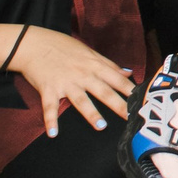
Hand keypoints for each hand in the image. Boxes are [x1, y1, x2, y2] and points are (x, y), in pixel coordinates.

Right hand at [9, 26, 133, 136]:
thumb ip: (109, 65)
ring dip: (91, 113)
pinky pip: (50, 107)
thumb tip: (128, 73)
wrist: (34, 44)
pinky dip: (51, 121)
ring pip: (81, 100)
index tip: (143, 99)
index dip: (131, 89)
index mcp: (94, 66)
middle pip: (104, 91)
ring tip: (101, 126)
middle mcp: (82, 75)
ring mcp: (66, 83)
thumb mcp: (89, 52)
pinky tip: (53, 134)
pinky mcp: (48, 89)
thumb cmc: (63, 47)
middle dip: (118, 104)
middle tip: (130, 117)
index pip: (117, 79)